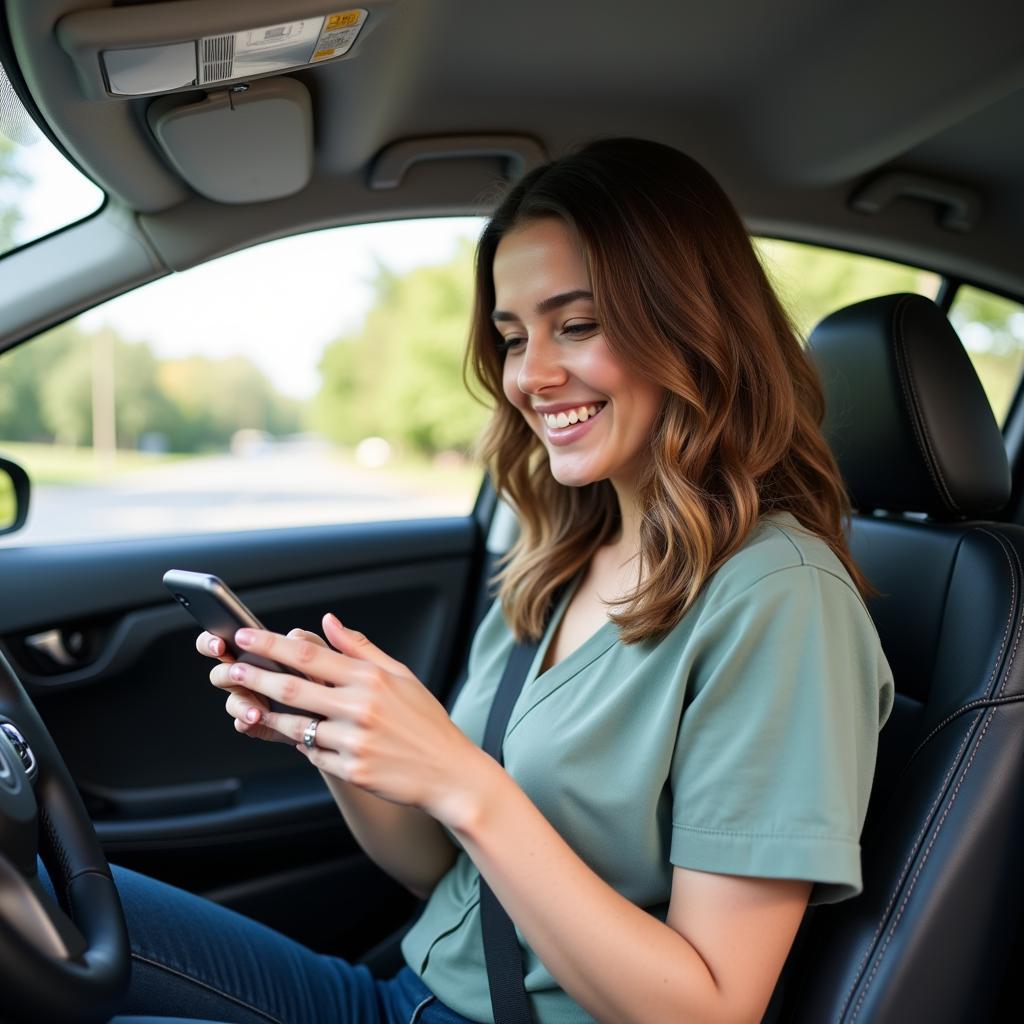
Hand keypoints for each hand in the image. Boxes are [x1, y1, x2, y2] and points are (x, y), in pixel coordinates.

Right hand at [198, 627, 326, 744]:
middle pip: (220, 672)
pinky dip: (248, 722)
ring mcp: (250, 700)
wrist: (333, 712)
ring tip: (256, 709)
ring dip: (241, 704)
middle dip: (223, 672)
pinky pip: (243, 723)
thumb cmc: (324, 677)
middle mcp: (247, 676)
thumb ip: (308, 641)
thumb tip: (293, 635)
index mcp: (255, 653)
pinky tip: (257, 720)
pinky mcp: (256, 723)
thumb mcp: (321, 654)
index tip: (220, 643)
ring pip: (232, 701)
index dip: (213, 640)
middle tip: (236, 673)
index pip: (225, 641)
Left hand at [209, 614, 486, 820]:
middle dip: (255, 677)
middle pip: (293, 688)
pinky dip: (300, 744)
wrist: (449, 772)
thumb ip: (360, 648)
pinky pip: (312, 755)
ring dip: (267, 715)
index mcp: (370, 678)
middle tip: (230, 669)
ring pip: (295, 726)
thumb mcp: (400, 675)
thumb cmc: (425, 721)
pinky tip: (294, 737)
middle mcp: (360, 707)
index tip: (246, 636)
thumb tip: (329, 622)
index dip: (272, 645)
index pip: (310, 655)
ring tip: (245, 706)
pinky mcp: (351, 770)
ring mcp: (354, 741)